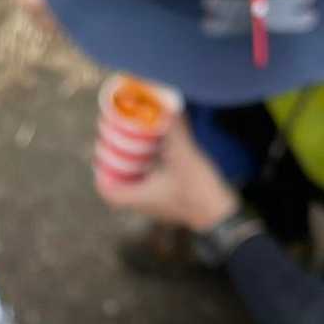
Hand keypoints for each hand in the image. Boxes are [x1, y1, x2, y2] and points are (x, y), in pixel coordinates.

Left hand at [95, 112, 239, 231]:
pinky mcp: (173, 204)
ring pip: (138, 188)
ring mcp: (160, 206)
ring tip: (137, 148)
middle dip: (117, 167)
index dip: (101, 175)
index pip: (108, 192)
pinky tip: (161, 157)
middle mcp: (146, 205)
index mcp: (140, 197)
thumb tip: (168, 104)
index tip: (102, 156)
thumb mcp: (185, 157)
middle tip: (118, 146)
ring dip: (135, 170)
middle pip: (120, 188)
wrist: (223, 218)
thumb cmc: (199, 192)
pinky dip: (152, 173)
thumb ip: (175, 131)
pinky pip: (154, 188)